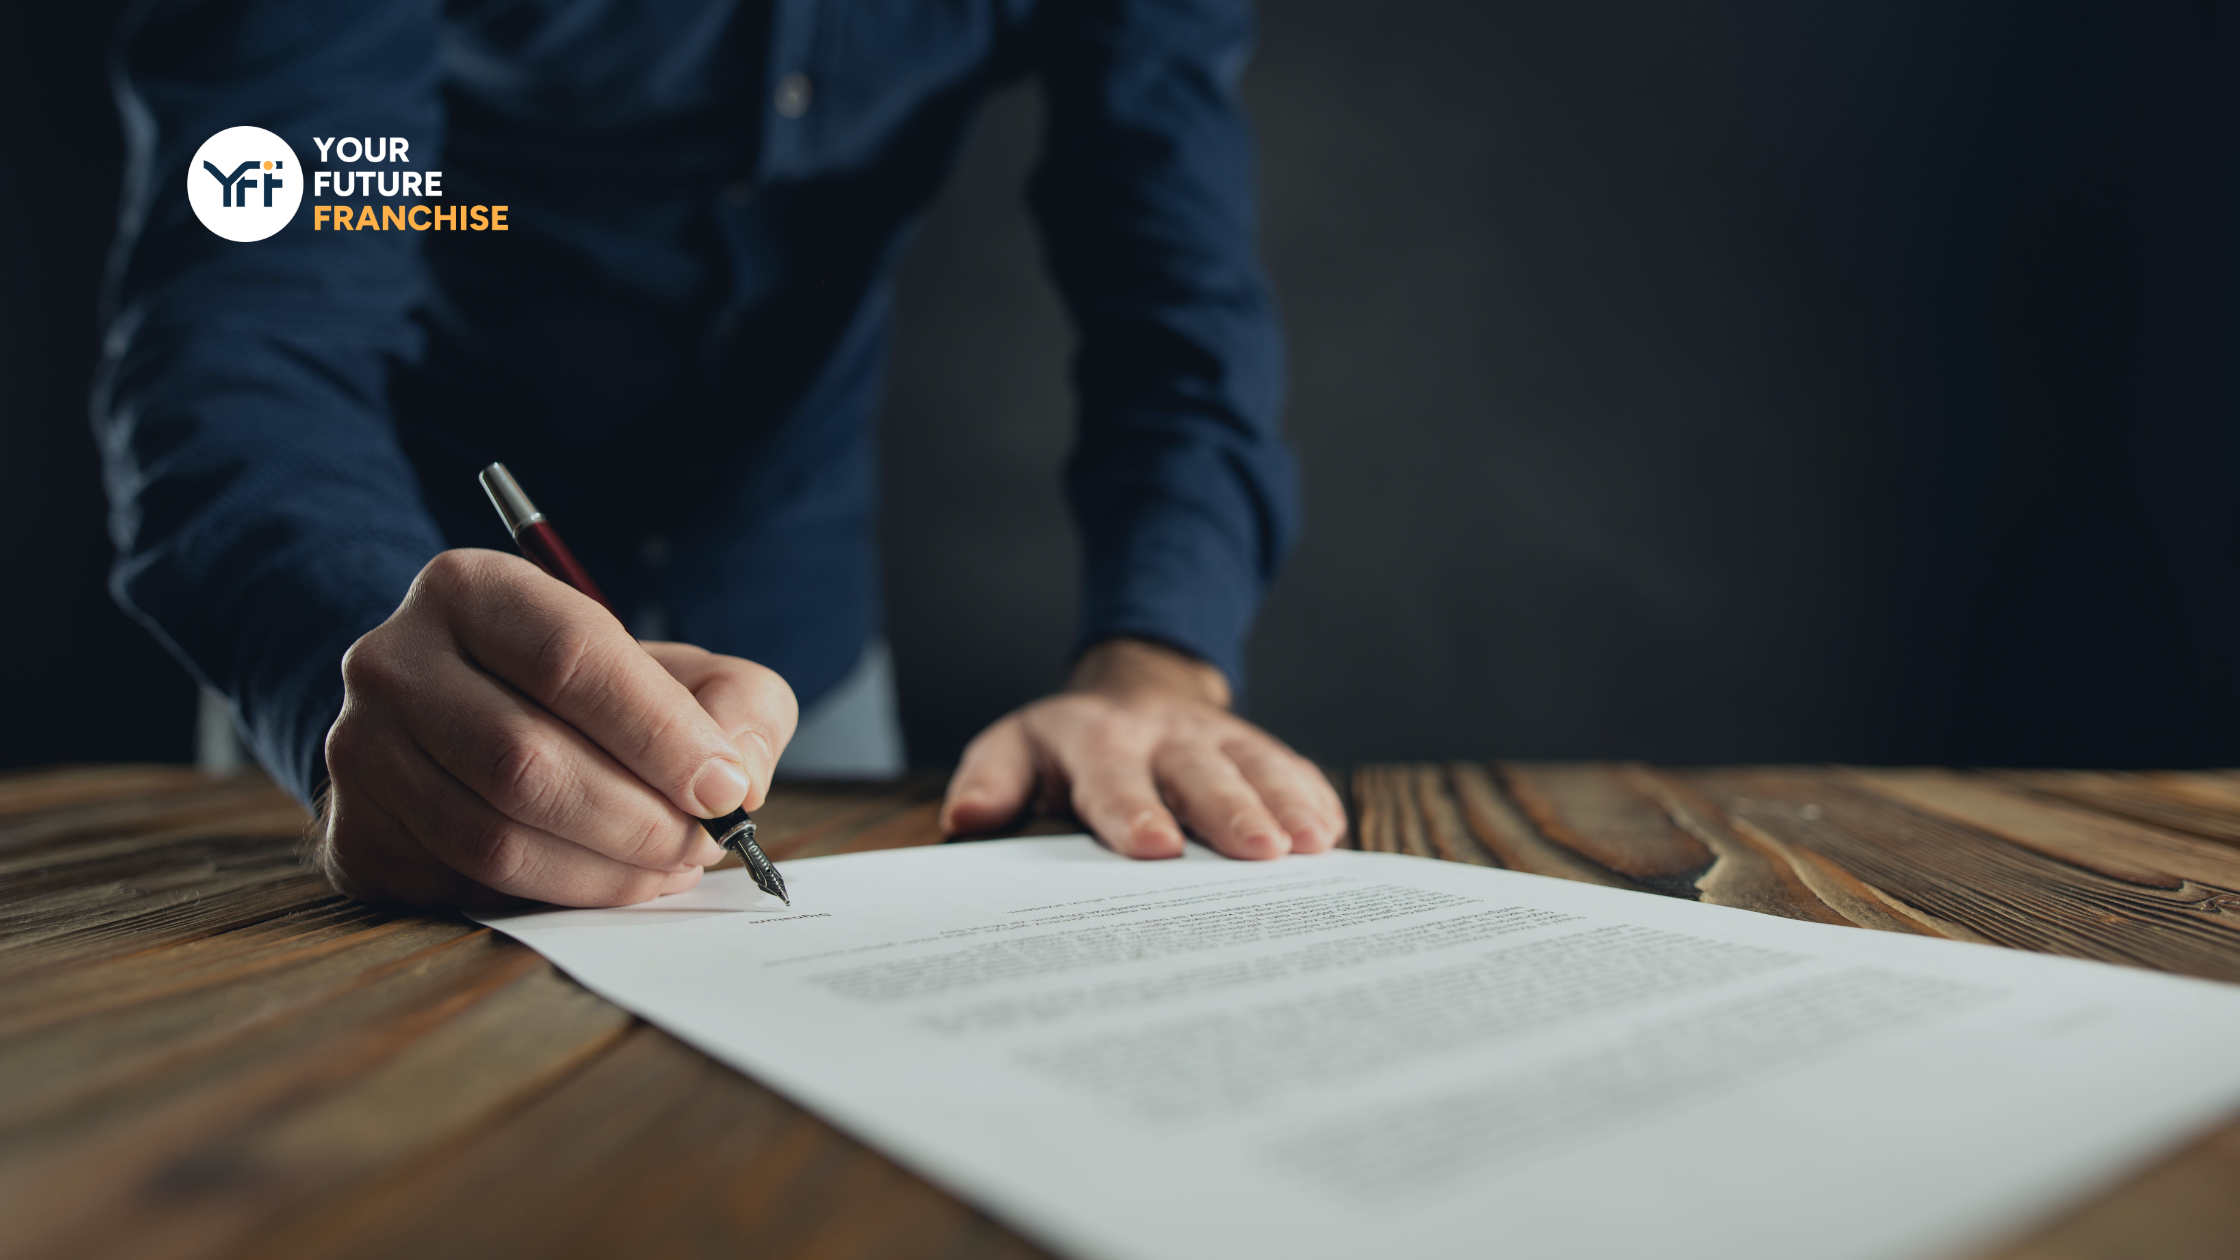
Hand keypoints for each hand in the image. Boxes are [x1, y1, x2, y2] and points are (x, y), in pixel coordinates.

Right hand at [315, 549, 797, 907]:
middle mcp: (393, 662)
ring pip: (494, 836)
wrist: (470, 723)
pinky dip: (558, 897)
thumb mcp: (678, 670)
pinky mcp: (356, 836)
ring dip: (604, 871)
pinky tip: (607, 880)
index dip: (657, 732)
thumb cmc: (591, 696)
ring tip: (668, 866)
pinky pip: (468, 887)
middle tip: (703, 842)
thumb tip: (737, 779)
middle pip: (526, 759)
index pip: (569, 658)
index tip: (722, 787)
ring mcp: (360, 752)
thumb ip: (736, 705)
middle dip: (638, 818)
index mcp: (472, 590)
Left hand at [939, 638, 1344, 858]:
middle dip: (1231, 812)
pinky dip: (1313, 798)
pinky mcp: (1256, 747)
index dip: (1134, 811)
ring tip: (1312, 846)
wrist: (1133, 691)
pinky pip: (1291, 768)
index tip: (1156, 847)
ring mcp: (1217, 737)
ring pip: (1256, 767)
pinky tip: (1332, 832)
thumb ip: (990, 783)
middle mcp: (1162, 734)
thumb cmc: (1067, 749)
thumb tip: (964, 819)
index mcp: (1096, 739)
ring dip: (1286, 804)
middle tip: (1260, 853)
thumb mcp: (1014, 750)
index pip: (1114, 778)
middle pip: (1199, 775)